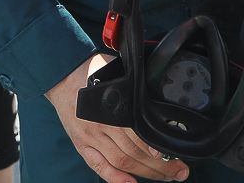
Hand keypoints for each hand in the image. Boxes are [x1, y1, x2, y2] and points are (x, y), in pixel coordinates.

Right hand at [45, 54, 188, 182]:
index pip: (137, 132)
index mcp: (112, 106)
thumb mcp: (118, 73)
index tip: (170, 154)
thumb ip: (136, 89)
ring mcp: (90, 137)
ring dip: (145, 172)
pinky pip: (98, 165)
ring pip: (121, 162)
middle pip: (133, 151)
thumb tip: (161, 101)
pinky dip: (115, 178)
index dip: (154, 146)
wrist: (63, 76)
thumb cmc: (93, 72)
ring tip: (165, 176)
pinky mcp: (82, 145)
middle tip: (179, 171)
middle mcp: (100, 124)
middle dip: (160, 165)